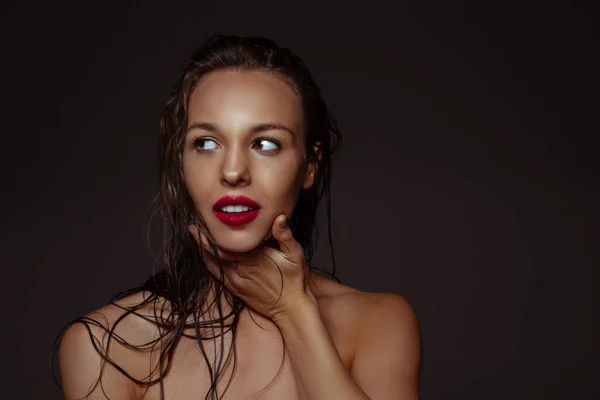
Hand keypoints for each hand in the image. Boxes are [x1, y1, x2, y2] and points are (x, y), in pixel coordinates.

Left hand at [187, 215, 314, 321]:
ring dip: (203, 252)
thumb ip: (285, 235)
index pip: (228, 245)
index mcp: (254, 259)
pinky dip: (209, 264)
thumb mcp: (295, 254)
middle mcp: (242, 271)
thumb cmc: (295, 280)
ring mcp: (237, 282)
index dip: (214, 234)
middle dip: (202, 240)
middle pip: (216, 254)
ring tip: (194, 237)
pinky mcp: (236, 290)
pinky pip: (217, 276)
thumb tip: (279, 218)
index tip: (205, 221)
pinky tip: (205, 257)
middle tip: (192, 226)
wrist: (291, 308)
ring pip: (213, 265)